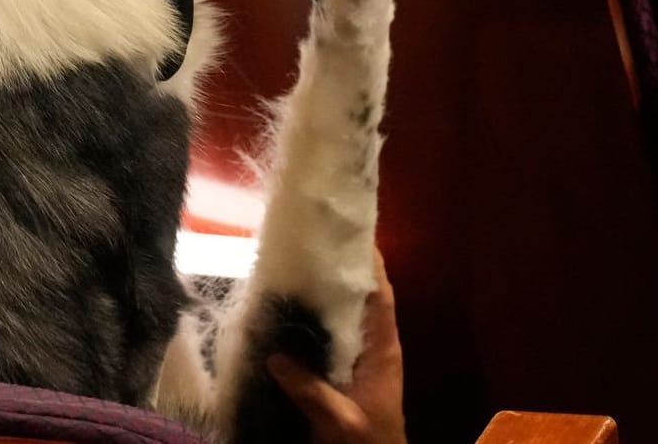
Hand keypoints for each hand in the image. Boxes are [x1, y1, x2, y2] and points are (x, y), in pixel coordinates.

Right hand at [267, 249, 406, 443]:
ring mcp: (358, 363)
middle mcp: (372, 350)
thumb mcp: (340, 419)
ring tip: (294, 271)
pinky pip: (328, 342)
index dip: (372, 266)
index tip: (355, 235)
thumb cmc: (369, 442)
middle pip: (361, 301)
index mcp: (383, 351)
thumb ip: (311, 389)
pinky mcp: (342, 377)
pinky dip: (311, 326)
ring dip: (324, 298)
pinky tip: (287, 317)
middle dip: (341, 273)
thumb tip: (275, 356)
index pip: (381, 298)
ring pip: (343, 320)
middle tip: (312, 246)